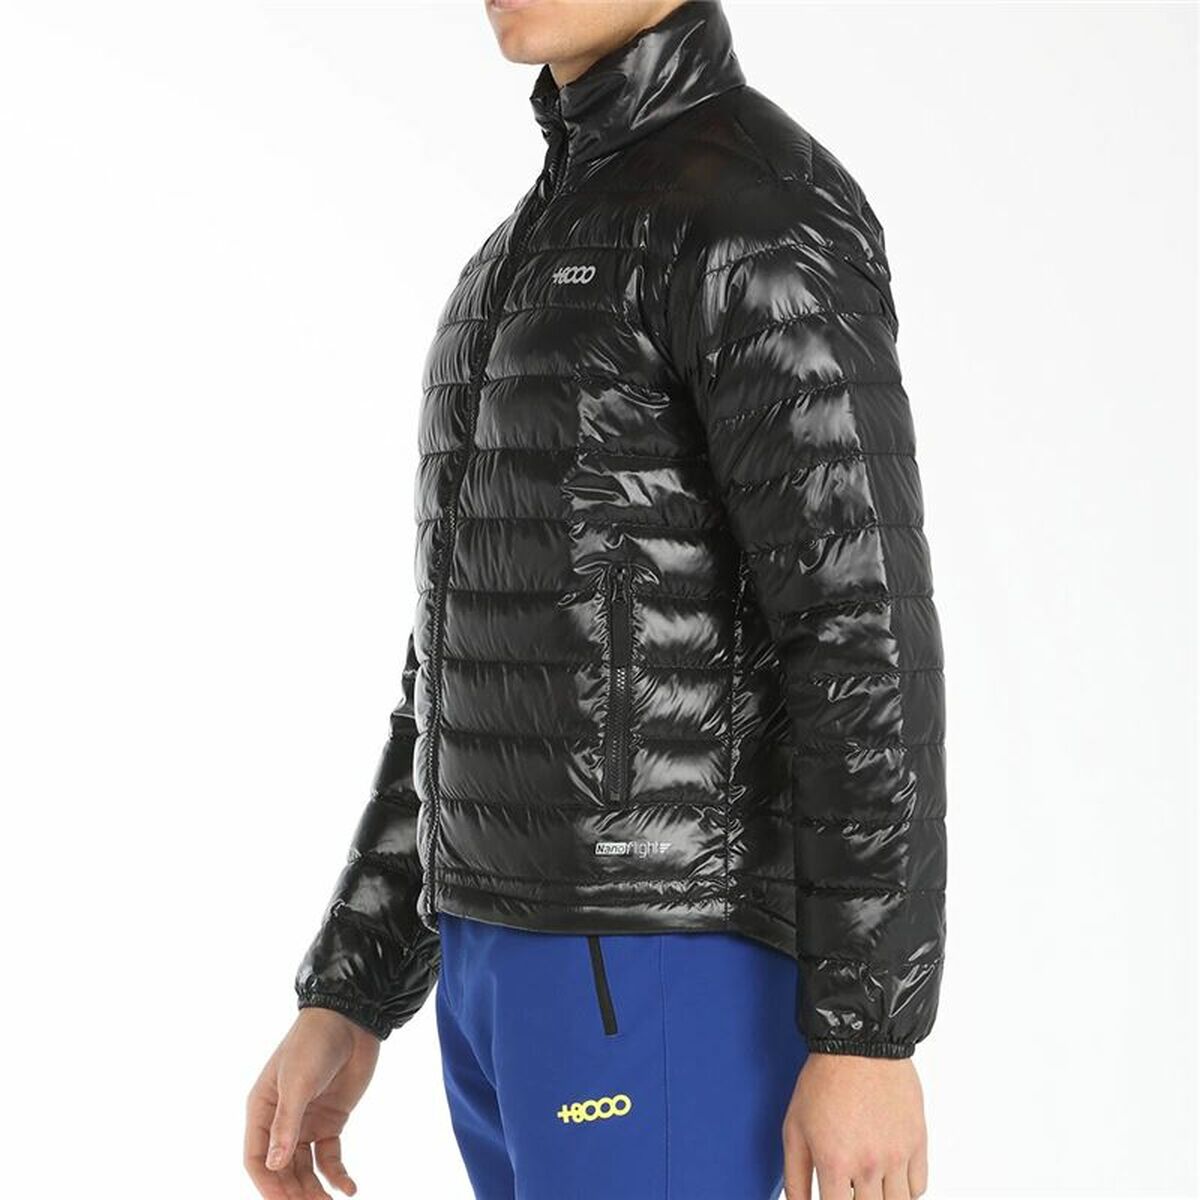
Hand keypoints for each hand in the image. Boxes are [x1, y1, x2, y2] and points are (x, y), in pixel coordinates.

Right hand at [245, 1008, 381, 1198]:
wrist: (350, 1019)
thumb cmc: (314, 1042)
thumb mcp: (298, 1082)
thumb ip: (287, 1124)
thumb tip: (273, 1166)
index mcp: (262, 1110)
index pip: (256, 1159)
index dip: (267, 1185)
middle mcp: (281, 1120)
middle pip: (281, 1169)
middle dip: (293, 1192)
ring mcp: (307, 1122)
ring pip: (304, 1168)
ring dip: (314, 1189)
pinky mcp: (332, 1120)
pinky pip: (330, 1156)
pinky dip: (337, 1174)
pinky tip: (348, 1189)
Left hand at [782, 1052, 927, 1199]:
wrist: (859, 1043)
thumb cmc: (824, 1080)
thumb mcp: (794, 1128)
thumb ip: (795, 1176)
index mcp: (834, 1162)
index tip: (832, 1197)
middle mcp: (868, 1164)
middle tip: (849, 1187)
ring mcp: (896, 1155)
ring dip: (881, 1199)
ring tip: (868, 1186)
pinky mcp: (917, 1142)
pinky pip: (918, 1187)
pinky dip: (904, 1190)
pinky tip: (888, 1177)